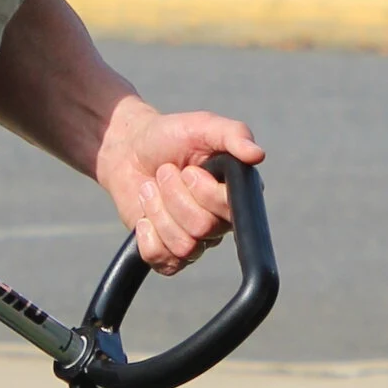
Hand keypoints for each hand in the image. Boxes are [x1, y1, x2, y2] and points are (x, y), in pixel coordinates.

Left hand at [100, 98, 264, 271]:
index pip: (231, 210)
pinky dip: (147, 237)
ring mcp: (195, 239)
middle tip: (164, 172)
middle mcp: (219, 221)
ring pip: (184, 247)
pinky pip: (164, 261)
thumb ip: (234, 135)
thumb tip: (258, 155)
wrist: (129, 150)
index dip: (204, 193)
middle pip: (202, 228)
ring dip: (158, 212)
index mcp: (234, 193)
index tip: (188, 170)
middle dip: (174, 195)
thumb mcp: (203, 126)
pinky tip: (145, 217)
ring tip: (151, 189)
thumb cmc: (170, 137)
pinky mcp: (169, 254)